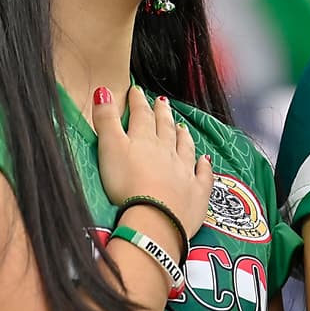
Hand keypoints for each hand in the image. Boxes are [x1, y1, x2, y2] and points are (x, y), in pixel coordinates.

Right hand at [93, 86, 214, 237]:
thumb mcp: (109, 148)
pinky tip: (206, 160)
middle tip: (161, 102)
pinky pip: (203, 175)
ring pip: (185, 147)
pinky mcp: (196, 192)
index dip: (138, 102)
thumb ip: (106, 120)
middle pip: (165, 128)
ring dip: (182, 135)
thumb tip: (103, 91)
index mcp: (145, 140)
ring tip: (181, 126)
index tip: (136, 91)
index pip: (141, 116)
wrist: (154, 219)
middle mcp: (167, 152)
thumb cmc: (127, 184)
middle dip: (162, 114)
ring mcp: (185, 171)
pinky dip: (204, 166)